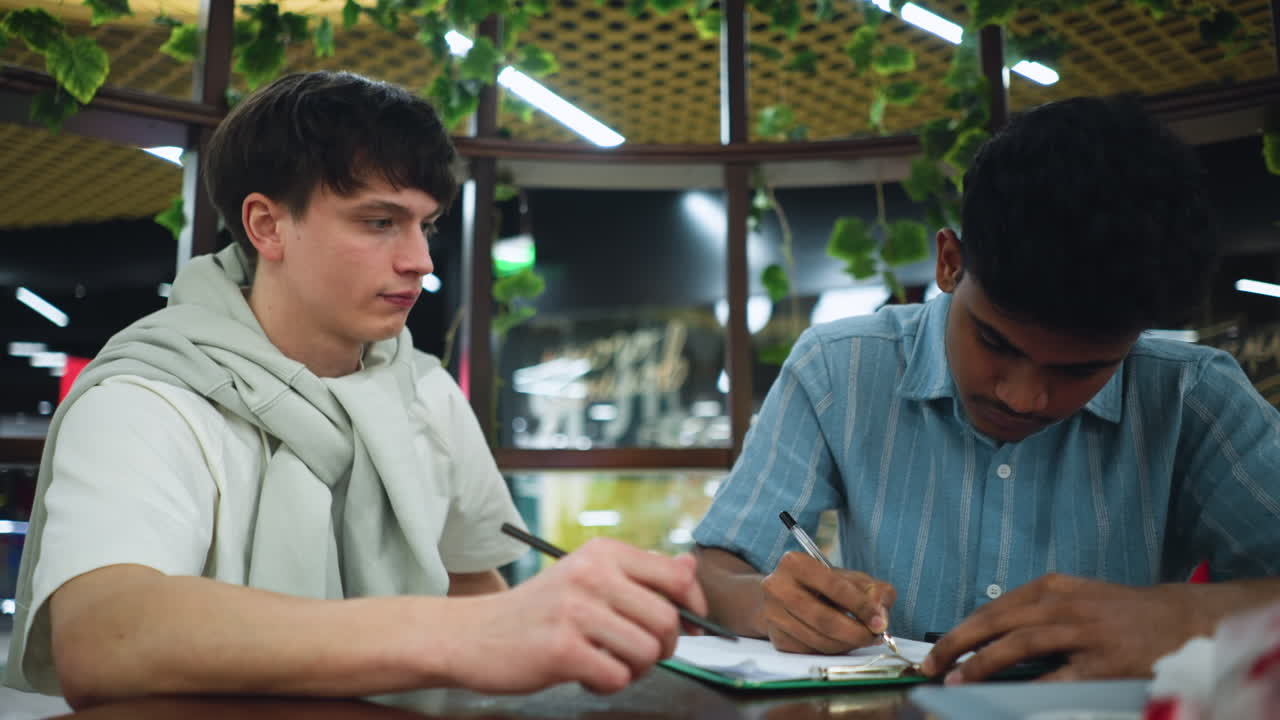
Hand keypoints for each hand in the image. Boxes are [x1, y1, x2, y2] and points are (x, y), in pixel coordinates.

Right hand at [442, 537, 706, 694]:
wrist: (473, 633)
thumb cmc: (538, 610)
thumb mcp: (588, 578)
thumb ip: (640, 575)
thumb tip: (691, 568)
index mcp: (603, 553)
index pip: (676, 576)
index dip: (693, 607)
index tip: (690, 625)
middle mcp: (592, 574)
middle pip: (667, 619)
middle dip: (663, 647)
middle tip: (638, 653)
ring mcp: (576, 611)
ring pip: (647, 652)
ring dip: (635, 668)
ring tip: (607, 662)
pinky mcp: (561, 649)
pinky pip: (617, 677)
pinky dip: (608, 685)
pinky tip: (586, 675)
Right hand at [757, 551, 895, 653]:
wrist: (785, 596)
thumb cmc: (824, 585)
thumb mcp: (850, 578)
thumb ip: (873, 591)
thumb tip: (880, 617)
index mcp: (794, 563)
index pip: (833, 586)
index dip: (861, 606)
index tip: (879, 622)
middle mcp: (776, 587)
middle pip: (823, 618)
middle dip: (855, 632)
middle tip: (874, 637)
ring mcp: (772, 614)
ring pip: (818, 639)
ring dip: (846, 644)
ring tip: (861, 639)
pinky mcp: (775, 638)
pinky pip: (811, 651)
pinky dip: (832, 651)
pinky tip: (841, 642)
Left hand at [922, 574, 1203, 683]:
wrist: (1184, 619)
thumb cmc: (1123, 613)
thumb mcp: (1076, 600)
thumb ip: (1036, 614)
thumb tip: (991, 640)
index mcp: (1050, 588)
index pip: (992, 609)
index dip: (961, 630)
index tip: (936, 651)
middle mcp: (1062, 604)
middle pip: (996, 620)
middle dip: (958, 643)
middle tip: (930, 664)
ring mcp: (1083, 631)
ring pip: (1020, 642)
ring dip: (983, 662)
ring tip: (956, 679)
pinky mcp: (1104, 660)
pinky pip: (1060, 675)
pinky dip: (1031, 686)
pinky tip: (1006, 698)